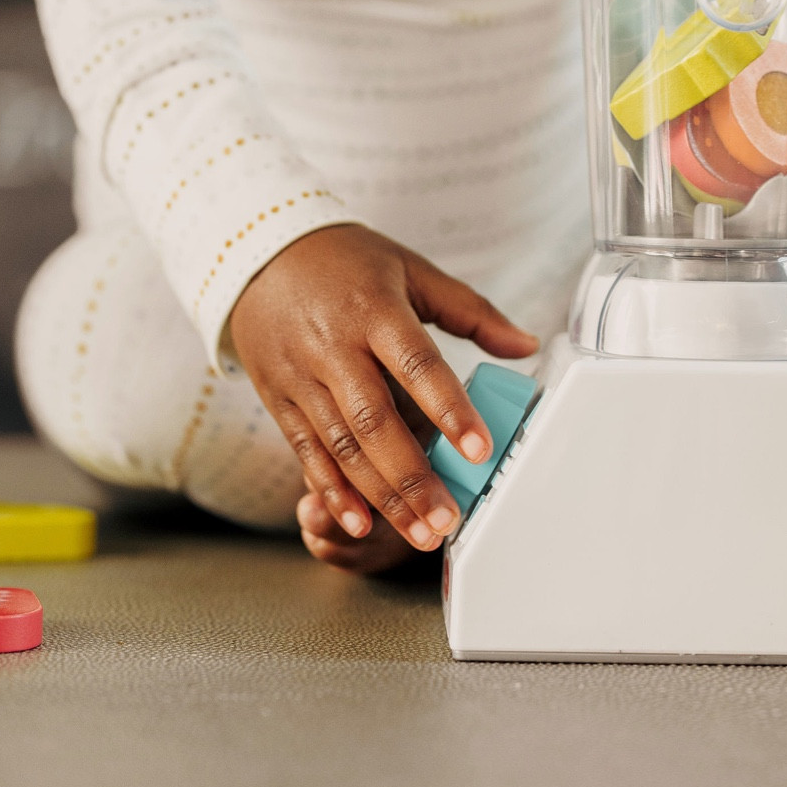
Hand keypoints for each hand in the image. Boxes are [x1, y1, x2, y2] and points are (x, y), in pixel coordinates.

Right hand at [229, 223, 537, 558]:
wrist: (261, 255)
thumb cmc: (347, 262)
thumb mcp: (410, 270)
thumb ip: (470, 311)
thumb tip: (525, 343)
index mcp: (375, 310)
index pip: (417, 364)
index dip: (449, 409)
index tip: (480, 449)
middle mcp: (335, 347)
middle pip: (374, 420)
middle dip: (413, 477)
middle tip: (448, 520)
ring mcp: (302, 376)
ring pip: (342, 446)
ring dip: (381, 496)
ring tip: (419, 532)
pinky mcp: (278, 399)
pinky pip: (306, 452)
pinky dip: (331, 492)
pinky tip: (358, 524)